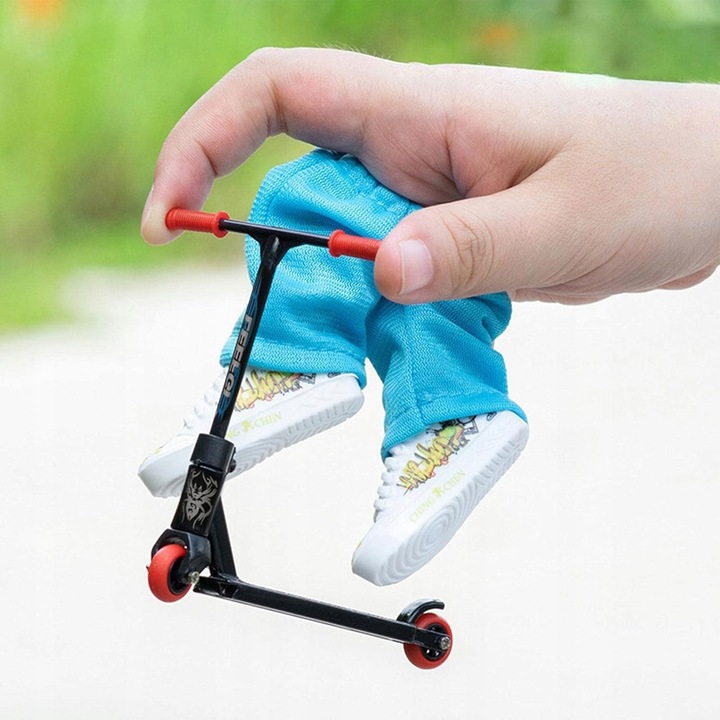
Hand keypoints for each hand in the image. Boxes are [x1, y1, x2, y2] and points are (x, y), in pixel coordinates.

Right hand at [142, 47, 719, 303]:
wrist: (704, 189)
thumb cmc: (654, 176)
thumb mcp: (564, 218)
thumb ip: (471, 245)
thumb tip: (379, 272)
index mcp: (421, 113)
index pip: (276, 92)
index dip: (204, 140)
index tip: (175, 216)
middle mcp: (409, 149)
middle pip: (293, 183)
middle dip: (266, 251)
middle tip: (279, 321)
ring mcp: (425, 195)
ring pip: (336, 237)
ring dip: (325, 292)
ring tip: (348, 346)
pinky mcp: (447, 235)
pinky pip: (383, 269)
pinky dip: (374, 308)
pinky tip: (400, 341)